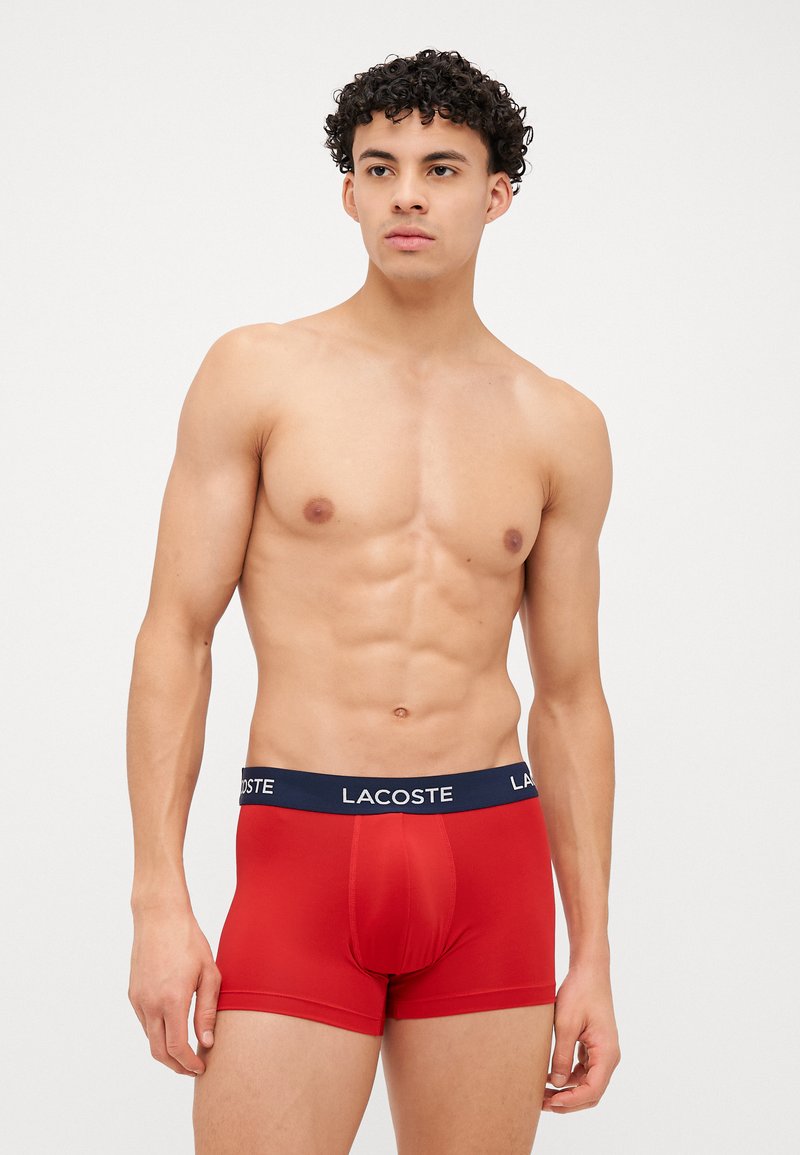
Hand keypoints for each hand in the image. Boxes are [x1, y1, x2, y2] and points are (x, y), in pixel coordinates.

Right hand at [128, 906, 221, 1075]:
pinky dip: (157, 1032)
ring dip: (166, 1050)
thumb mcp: (209, 973)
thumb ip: (207, 1011)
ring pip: (149, 1038)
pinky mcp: (133, 993)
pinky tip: (173, 1026)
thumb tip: (206, 1042)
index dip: (189, 1064)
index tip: (201, 1068)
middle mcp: (150, 1004)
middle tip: (193, 1067)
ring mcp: (138, 999)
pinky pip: (144, 1022)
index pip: (177, 1048)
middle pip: (159, 1051)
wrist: (159, 916)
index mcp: (172, 1000)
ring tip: (187, 1049)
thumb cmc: (189, 940)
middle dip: (176, 1066)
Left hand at [542, 962, 620, 1112]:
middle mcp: (609, 1056)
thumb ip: (561, 1056)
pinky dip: (568, 1078)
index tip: (550, 1103)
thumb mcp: (565, 1024)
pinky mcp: (594, 1046)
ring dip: (567, 1091)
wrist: (589, 970)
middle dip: (568, 1102)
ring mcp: (603, 1051)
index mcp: (607, 1052)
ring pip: (587, 1083)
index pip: (592, 1090)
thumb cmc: (579, 992)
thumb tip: (556, 1085)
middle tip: (542, 1104)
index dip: (571, 1101)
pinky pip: (584, 1070)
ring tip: (542, 1093)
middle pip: (591, 1092)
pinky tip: (549, 1077)